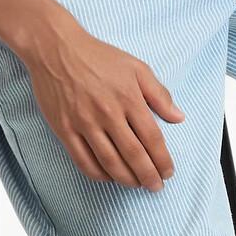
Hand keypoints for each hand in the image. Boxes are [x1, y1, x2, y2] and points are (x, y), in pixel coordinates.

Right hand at [22, 26, 184, 191]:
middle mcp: (108, 113)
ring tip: (136, 184)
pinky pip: (84, 161)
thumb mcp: (135, 67)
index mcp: (128, 97)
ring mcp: (85, 123)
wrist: (57, 49)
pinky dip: (99, 175)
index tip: (168, 172)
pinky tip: (109, 177)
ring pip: (110, 163)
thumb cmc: (98, 56)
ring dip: (126, 179)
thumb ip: (158, 94)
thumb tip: (179, 117)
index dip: (162, 159)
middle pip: (134, 155)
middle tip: (155, 186)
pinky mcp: (65, 130)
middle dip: (148, 176)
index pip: (152, 138)